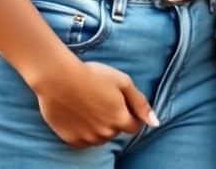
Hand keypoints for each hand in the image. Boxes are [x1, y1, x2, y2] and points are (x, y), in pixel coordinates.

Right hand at [34, 59, 158, 147]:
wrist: (59, 79)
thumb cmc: (93, 75)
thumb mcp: (123, 82)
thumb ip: (140, 103)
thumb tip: (156, 122)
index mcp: (120, 119)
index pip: (134, 126)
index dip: (131, 114)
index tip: (121, 101)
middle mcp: (106, 134)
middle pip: (117, 130)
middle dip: (114, 118)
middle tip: (102, 99)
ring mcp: (88, 138)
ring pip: (101, 137)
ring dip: (100, 125)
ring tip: (90, 104)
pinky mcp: (72, 140)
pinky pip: (85, 141)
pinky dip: (85, 130)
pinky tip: (79, 114)